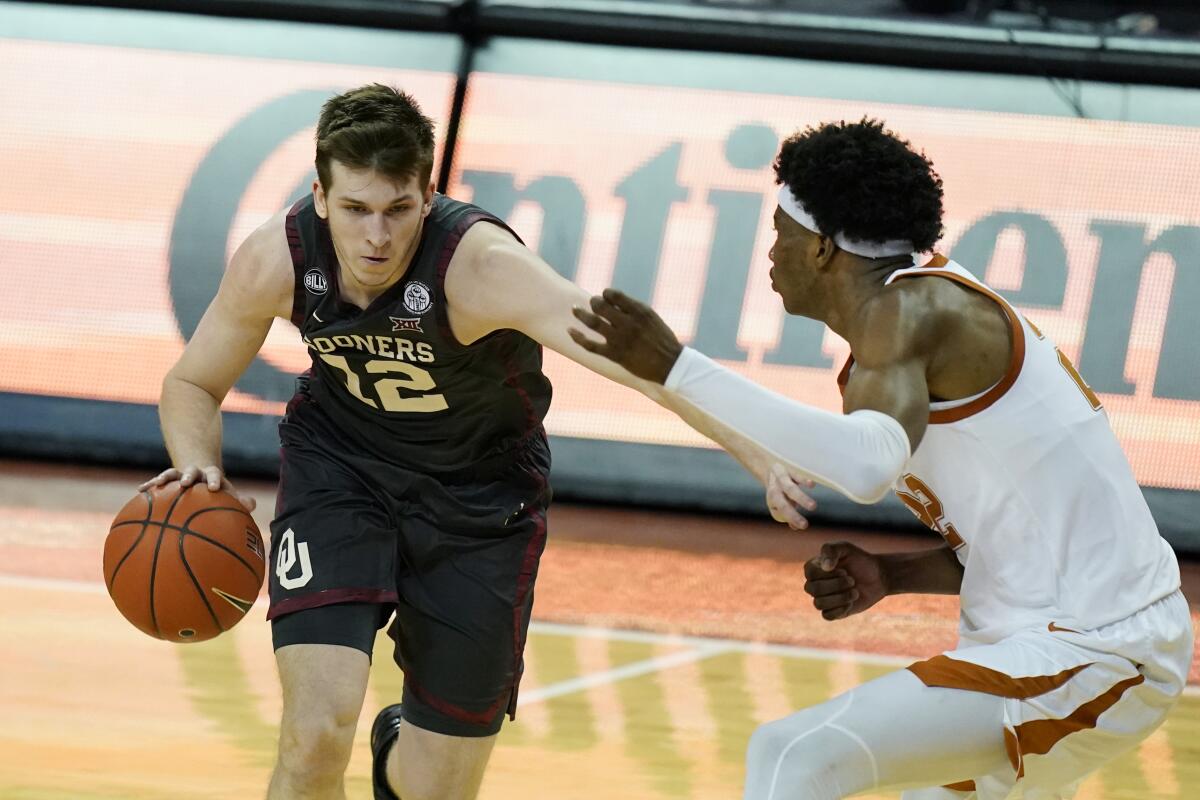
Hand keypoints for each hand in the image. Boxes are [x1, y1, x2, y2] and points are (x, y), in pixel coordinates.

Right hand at [138, 466, 256, 511]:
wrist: (202, 479)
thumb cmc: (218, 494)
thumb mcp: (228, 496)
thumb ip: (240, 501)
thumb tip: (252, 505)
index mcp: (212, 476)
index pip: (214, 474)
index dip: (214, 480)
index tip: (213, 488)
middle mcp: (196, 473)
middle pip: (192, 470)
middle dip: (189, 475)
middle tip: (185, 482)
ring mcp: (180, 476)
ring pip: (173, 473)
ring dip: (166, 477)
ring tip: (158, 484)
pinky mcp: (168, 481)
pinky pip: (157, 483)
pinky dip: (150, 485)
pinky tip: (140, 491)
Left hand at [569, 288, 683, 383]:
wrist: (670, 364)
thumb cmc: (661, 339)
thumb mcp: (651, 318)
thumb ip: (633, 308)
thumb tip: (612, 300)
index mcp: (639, 311)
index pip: (613, 295)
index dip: (606, 294)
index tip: (605, 297)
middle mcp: (628, 323)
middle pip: (600, 306)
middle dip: (593, 302)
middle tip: (592, 303)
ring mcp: (620, 339)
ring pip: (593, 322)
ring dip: (581, 314)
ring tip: (574, 309)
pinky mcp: (614, 355)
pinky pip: (590, 345)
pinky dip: (578, 337)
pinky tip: (570, 331)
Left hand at [766, 463, 815, 529]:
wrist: (769, 464)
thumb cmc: (779, 487)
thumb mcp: (780, 500)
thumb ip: (787, 514)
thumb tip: (795, 527)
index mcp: (773, 500)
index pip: (779, 512)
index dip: (789, 519)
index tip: (801, 526)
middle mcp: (775, 491)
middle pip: (783, 504)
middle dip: (793, 515)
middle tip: (805, 525)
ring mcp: (781, 479)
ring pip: (790, 489)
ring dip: (801, 498)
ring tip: (813, 507)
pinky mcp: (788, 468)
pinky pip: (796, 474)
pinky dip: (803, 479)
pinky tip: (811, 484)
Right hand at [803, 541, 887, 620]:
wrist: (877, 577)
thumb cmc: (859, 560)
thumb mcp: (847, 548)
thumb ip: (832, 550)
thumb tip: (825, 567)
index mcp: (813, 567)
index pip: (810, 573)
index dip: (828, 575)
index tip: (845, 570)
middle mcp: (814, 583)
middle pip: (813, 589)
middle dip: (836, 585)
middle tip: (852, 580)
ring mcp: (822, 598)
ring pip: (818, 604)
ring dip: (840, 598)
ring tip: (855, 592)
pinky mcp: (832, 611)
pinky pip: (827, 616)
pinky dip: (840, 610)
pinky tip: (851, 602)